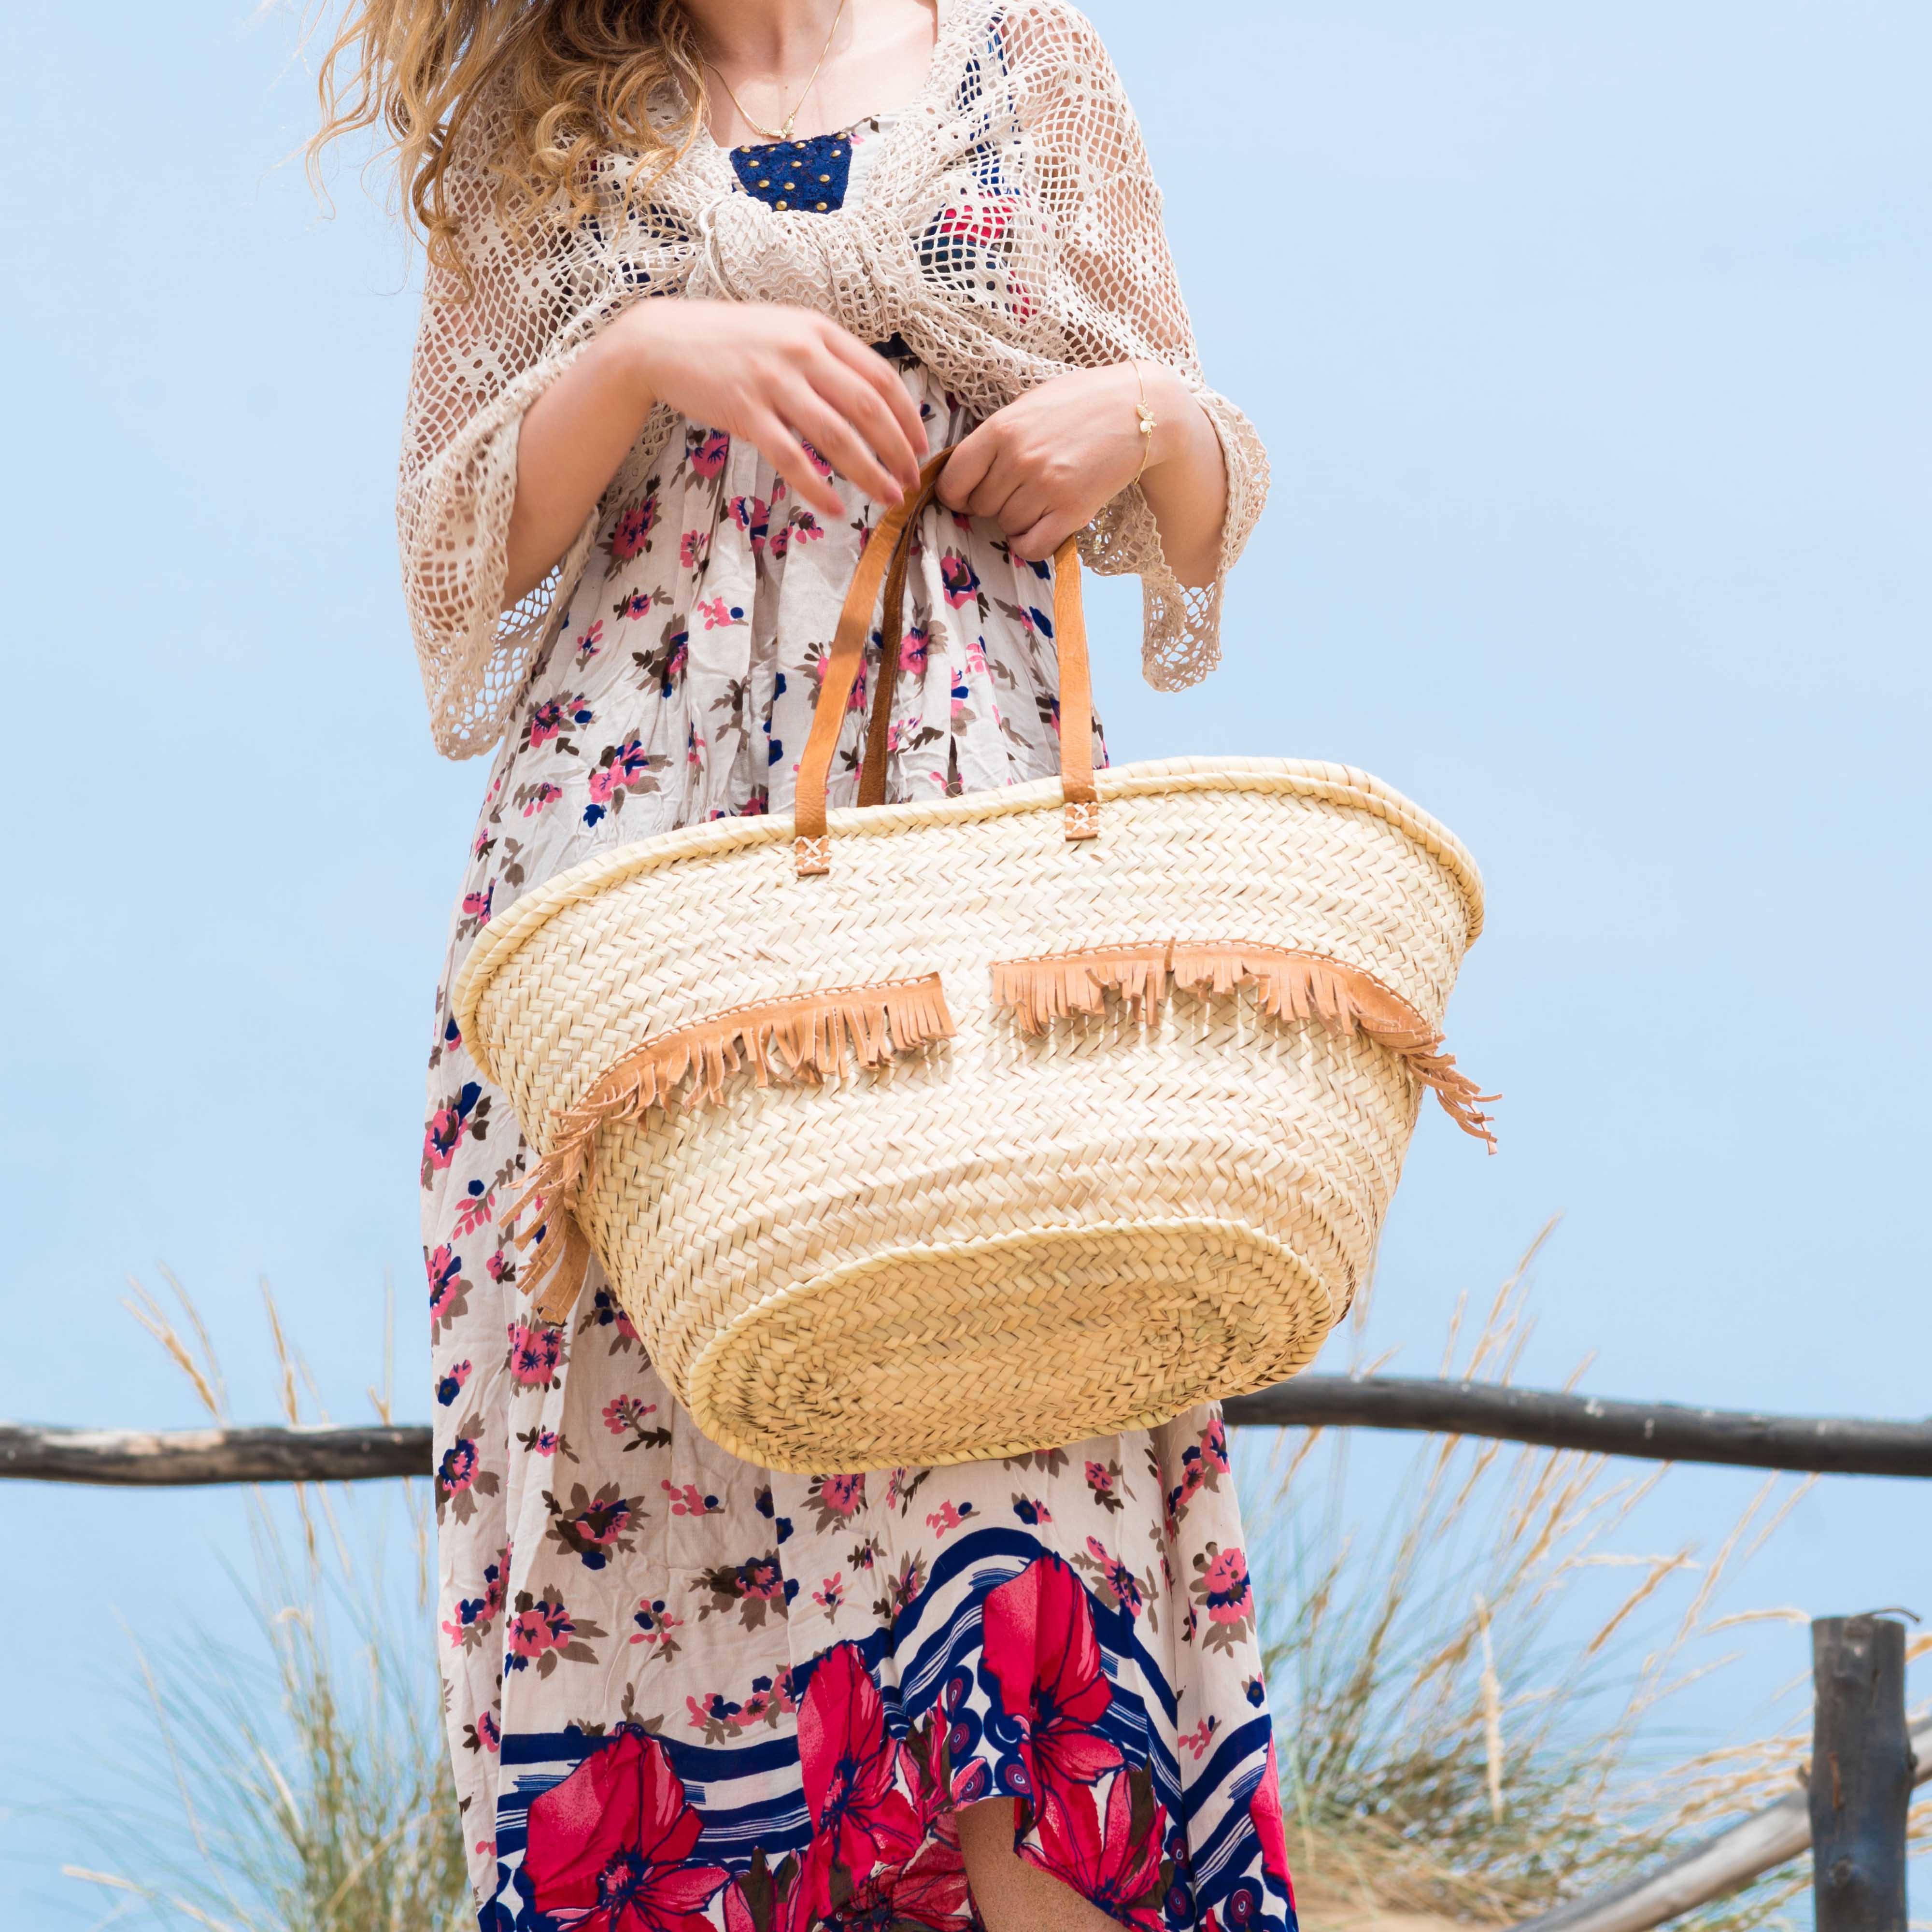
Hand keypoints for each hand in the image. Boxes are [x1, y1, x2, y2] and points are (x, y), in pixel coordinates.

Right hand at [616, 300, 925, 520]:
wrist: (661, 340)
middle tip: (911, 482)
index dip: (908, 417)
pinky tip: (834, 510)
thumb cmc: (729, 342)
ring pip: (837, 436)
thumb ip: (825, 357)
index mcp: (818, 331)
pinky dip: (817, 487)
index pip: (881, 377)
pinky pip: (791, 457)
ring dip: (869, 473)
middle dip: (897, 451)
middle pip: (868, 409)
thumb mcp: (785, 331)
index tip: (920, 447)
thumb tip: (869, 398)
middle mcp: (801, 352)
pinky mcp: (746, 411)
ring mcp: (773, 381)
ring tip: (887, 498)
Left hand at [935, 362, 1188, 561]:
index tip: (966, 494)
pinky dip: (1030, 543)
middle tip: (1017, 487)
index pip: (954, 481)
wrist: (1140, 410)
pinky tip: (1042, 525)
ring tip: (1038, 496)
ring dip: (1015, 520)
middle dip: (992, 502)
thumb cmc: (1081, 403)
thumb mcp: (1029, 405)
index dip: (955, 493)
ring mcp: (1046, 487)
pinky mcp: (1072, 512)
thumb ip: (996, 437)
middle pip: (980, 506)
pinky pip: (1031, 547)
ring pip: (1005, 526)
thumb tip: (965, 473)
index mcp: (1002, 428)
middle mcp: (1020, 459)